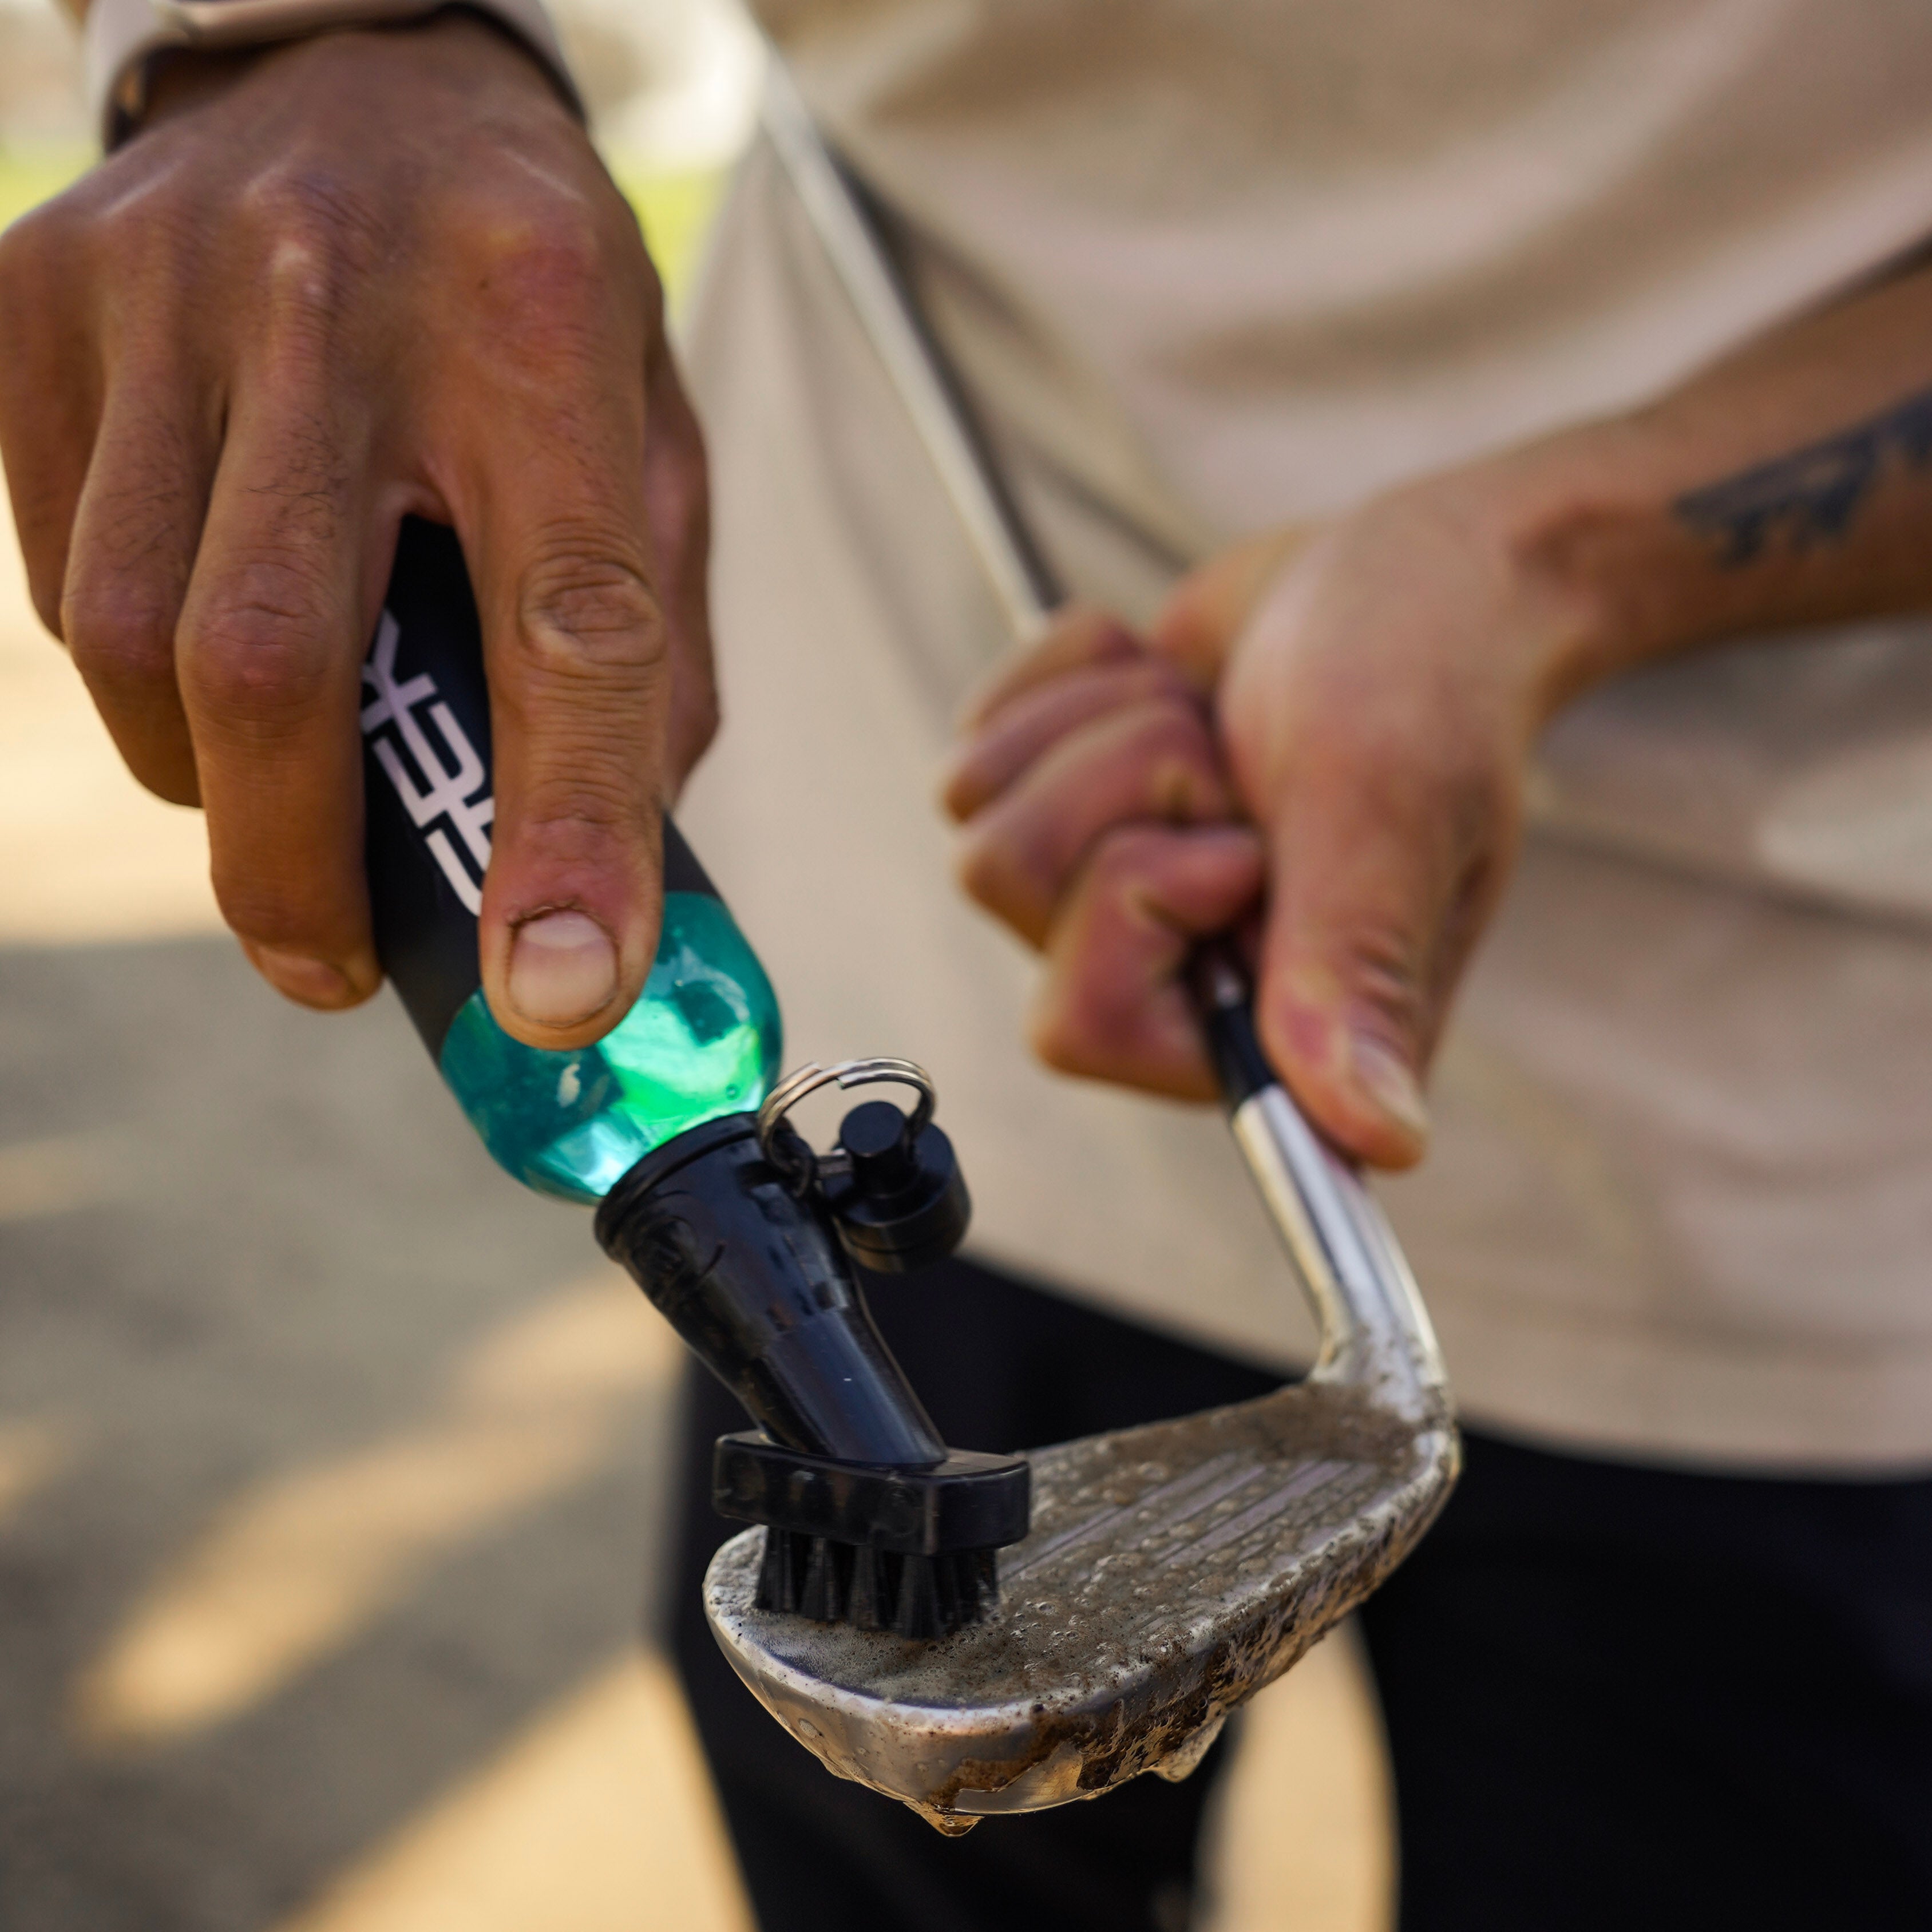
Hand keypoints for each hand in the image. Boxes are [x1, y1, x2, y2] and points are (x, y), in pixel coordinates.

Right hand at [0, 15, 713, 1047]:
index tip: (564, 994)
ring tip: (283, 778)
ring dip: (212, 781)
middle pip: (276, 660)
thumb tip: (597, 880)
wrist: (357, 61)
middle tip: (335, 965)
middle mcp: (338, 295)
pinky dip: (141, 679)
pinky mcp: (29, 306)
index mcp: (543, 329)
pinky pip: (60, 585)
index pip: (566, 620)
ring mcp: (158, 290)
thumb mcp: (643, 442)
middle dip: (298, 865)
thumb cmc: (531, 298)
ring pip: (138, 646)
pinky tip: (210, 634)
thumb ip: (646, 653)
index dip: (566, 829)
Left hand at [946, 492, 1590, 1169]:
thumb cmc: (1424, 683)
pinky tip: (1178, 683)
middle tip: (1235, 768)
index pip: (1081, 1024)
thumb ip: (1355, 971)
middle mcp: (1181, 982)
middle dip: (1121, 781)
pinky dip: (1079, 677)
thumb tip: (1379, 1145)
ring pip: (981, 809)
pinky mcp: (1070, 813)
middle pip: (1006, 882)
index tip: (1243, 845)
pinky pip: (983, 737)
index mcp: (1271, 1027)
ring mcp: (1113, 899)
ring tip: (1217, 723)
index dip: (1135, 900)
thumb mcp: (1391, 813)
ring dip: (1106, 726)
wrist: (1413, 571)